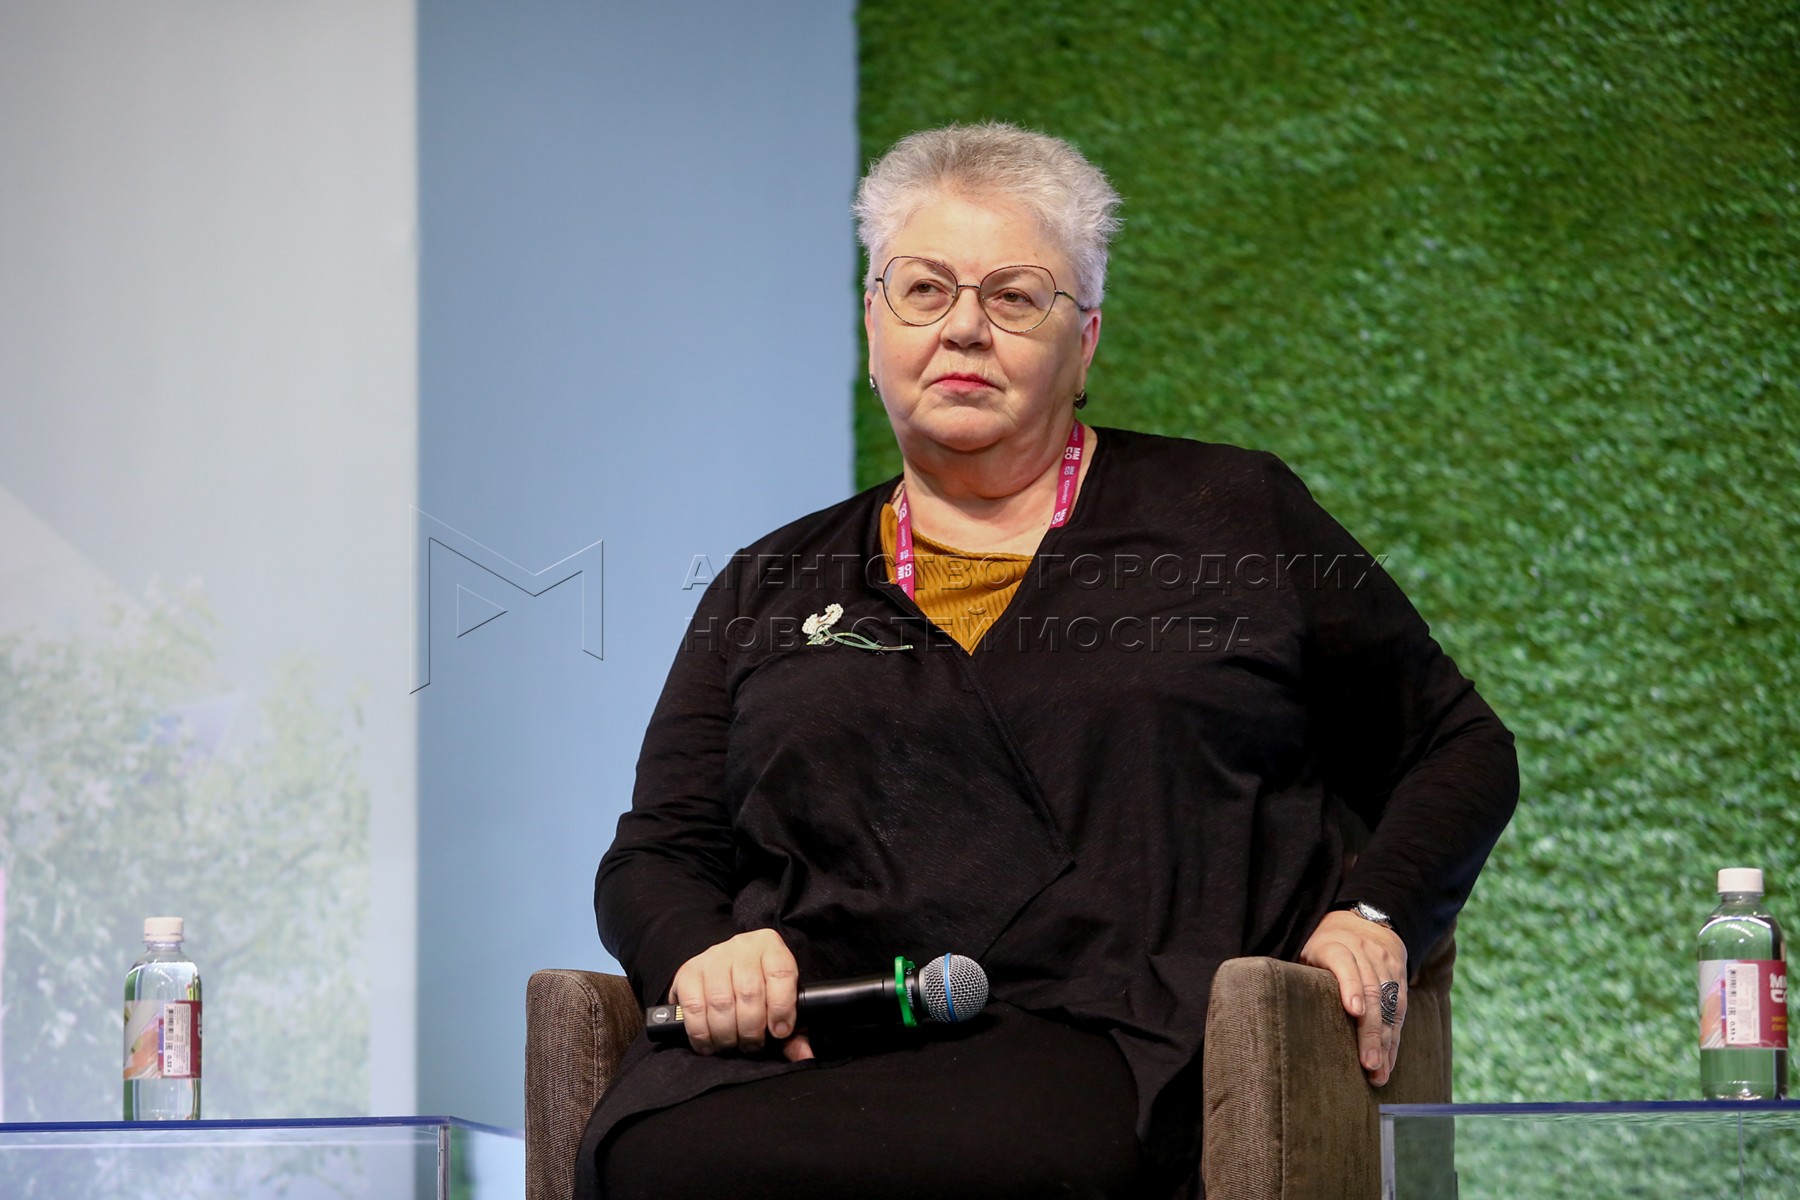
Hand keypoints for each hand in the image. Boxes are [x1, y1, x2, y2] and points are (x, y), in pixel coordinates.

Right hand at [669, 929, 814, 1060]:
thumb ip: (795, 1030)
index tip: (780, 1032)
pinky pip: (694, 1008)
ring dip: (727, 1034)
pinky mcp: (688, 972)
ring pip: (721, 1002)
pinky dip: (702, 1033)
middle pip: (749, 992)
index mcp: (770, 947)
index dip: (782, 1007)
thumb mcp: (780, 1002)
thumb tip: (805, 1055)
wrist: (725, 968)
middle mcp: (742, 947)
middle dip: (752, 1029)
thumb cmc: (758, 989)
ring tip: (732, 1044)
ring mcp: (713, 958)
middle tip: (752, 1045)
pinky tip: (710, 1042)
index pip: (781, 973)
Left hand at [1298, 910, 1407, 1086]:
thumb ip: (1300, 975)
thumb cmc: (1325, 945)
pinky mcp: (1400, 975)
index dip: (1349, 986)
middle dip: (1370, 1030)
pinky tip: (1388, 1061)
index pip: (1344, 963)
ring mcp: (1385, 964)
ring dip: (1386, 1041)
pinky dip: (1395, 1038)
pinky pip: (1401, 1009)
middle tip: (1368, 1062)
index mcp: (1335, 945)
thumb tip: (1272, 1010)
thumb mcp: (1308, 951)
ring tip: (1378, 1071)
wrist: (1366, 920)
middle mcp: (1364, 953)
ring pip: (1390, 1004)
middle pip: (1372, 991)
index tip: (1353, 1011)